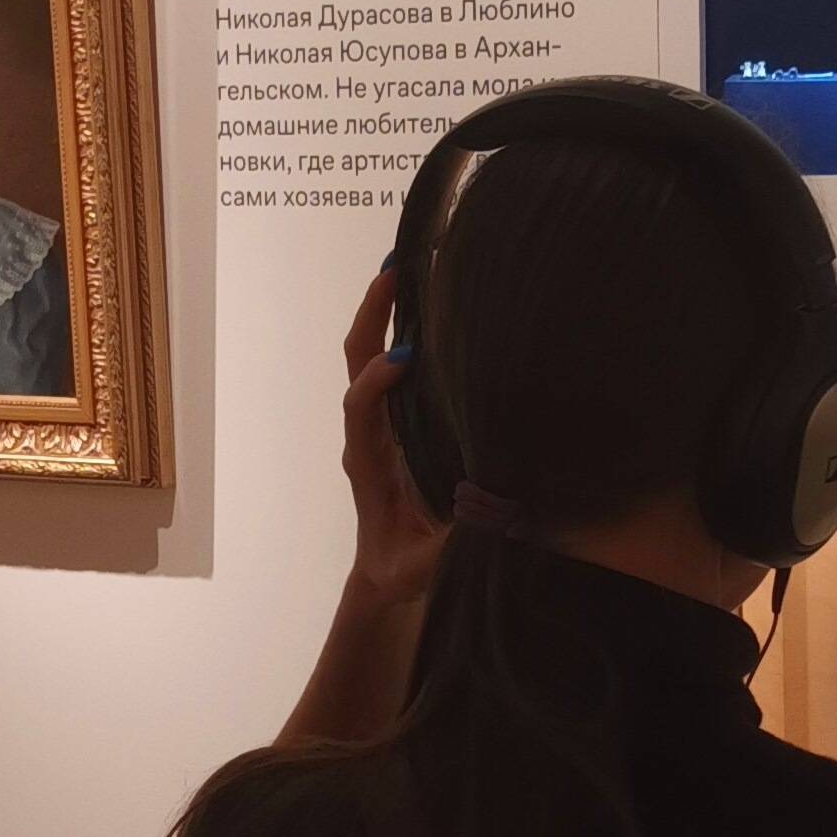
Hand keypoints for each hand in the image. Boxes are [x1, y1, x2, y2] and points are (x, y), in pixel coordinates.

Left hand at [335, 266, 447, 617]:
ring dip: (385, 311)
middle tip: (394, 269)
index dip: (376, 380)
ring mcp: (380, 422)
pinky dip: (405, 328)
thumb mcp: (420, 569)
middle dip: (371, 316)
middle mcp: (367, 433)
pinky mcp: (397, 420)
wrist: (384, 573)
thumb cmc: (402, 570)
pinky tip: (433, 300)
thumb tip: (481, 520)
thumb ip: (444, 549)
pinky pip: (394, 367)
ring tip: (408, 264)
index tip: (405, 356)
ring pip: (370, 356)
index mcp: (366, 463)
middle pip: (356, 362)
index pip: (360, 409)